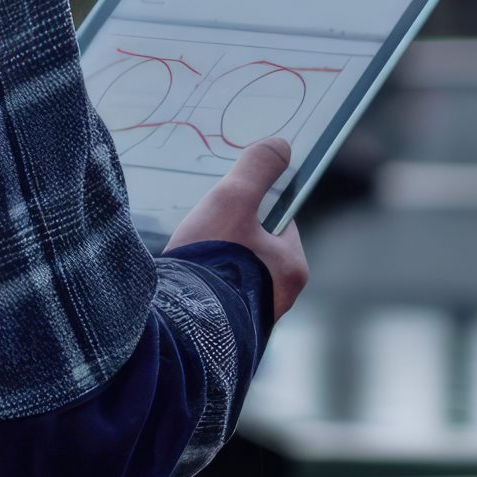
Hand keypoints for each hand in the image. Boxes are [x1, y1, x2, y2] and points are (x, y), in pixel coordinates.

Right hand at [163, 137, 309, 318]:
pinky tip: (188, 279)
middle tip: (206, 228)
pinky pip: (221, 295)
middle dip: (233, 236)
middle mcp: (281, 297)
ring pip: (238, 272)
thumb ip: (256, 169)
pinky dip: (207, 284)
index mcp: (293, 267)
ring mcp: (254, 316)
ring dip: (217, 261)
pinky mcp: (229, 330)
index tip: (231, 203)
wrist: (183, 327)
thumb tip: (280, 146)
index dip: (254, 207)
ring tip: (193, 254)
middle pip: (257, 248)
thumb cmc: (214, 262)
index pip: (279, 222)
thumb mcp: (233, 201)